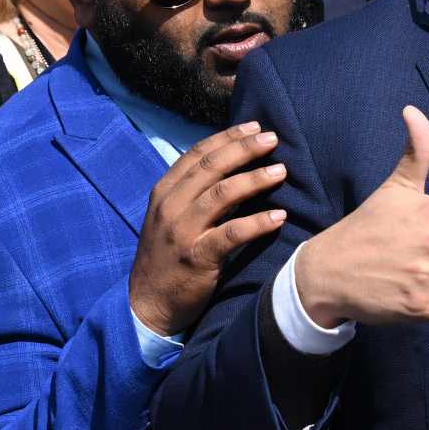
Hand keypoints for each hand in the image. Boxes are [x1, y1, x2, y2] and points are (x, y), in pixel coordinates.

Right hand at [128, 121, 289, 336]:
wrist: (147, 303)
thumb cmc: (167, 256)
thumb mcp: (169, 217)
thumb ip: (192, 192)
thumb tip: (230, 163)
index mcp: (164, 192)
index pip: (197, 154)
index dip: (227, 137)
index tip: (255, 127)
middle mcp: (171, 207)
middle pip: (211, 167)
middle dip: (244, 149)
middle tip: (273, 139)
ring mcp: (182, 232)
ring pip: (222, 194)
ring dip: (254, 179)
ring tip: (281, 171)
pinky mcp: (197, 258)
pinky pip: (231, 234)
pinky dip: (257, 223)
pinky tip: (279, 216)